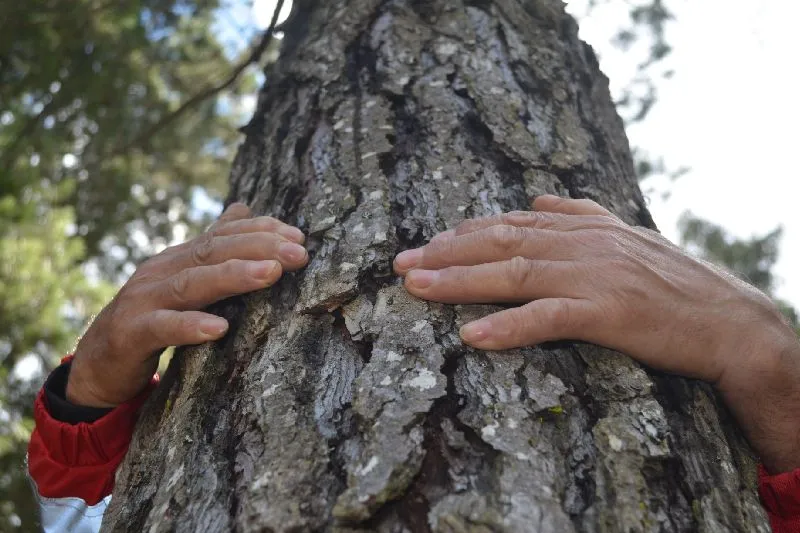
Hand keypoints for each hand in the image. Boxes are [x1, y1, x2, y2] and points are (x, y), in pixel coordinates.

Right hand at [67, 203, 307, 407]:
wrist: (98, 364)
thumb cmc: (151, 319)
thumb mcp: (183, 281)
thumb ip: (212, 249)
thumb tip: (243, 207)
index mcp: (178, 258)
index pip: (223, 235)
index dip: (260, 231)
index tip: (299, 237)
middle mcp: (161, 271)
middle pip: (213, 251)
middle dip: (259, 248)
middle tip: (299, 254)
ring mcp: (143, 300)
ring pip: (192, 283)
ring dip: (234, 276)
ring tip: (270, 274)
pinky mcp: (131, 334)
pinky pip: (162, 328)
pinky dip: (190, 326)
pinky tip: (220, 330)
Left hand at [394, 195, 799, 471]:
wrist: (732, 322)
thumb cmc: (675, 283)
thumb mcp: (626, 237)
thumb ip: (580, 213)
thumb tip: (535, 198)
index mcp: (584, 227)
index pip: (510, 223)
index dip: (462, 232)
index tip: (425, 242)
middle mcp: (583, 244)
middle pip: (500, 244)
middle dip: (444, 252)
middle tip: (400, 263)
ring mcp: (594, 276)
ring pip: (513, 275)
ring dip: (459, 282)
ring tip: (415, 287)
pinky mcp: (609, 314)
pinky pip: (548, 318)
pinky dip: (508, 327)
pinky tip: (471, 336)